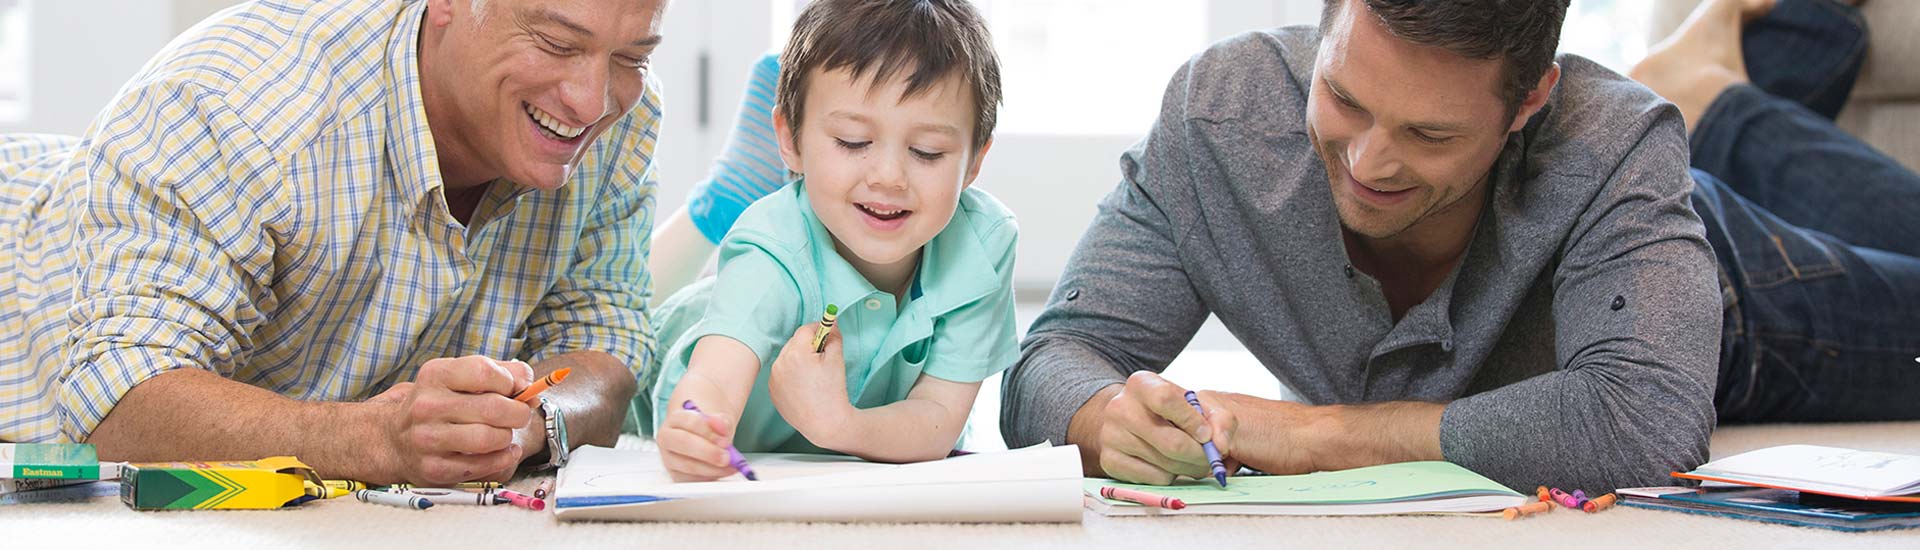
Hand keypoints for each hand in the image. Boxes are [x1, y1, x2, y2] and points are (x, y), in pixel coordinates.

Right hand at [373, 356, 534, 484]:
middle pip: (493, 408)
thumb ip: (503, 372)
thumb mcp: (463, 377)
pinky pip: (483, 465)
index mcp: (435, 375)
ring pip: (489, 438)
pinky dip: (503, 458)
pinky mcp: (433, 468)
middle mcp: (427, 406)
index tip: (514, 389)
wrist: (396, 439)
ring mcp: (427, 439)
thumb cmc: (442, 404)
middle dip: (518, 413)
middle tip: (519, 415)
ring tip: (503, 433)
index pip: (484, 372)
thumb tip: (530, 386)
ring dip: (507, 437)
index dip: (510, 381)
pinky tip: (503, 451)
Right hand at [656, 405, 740, 481]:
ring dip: (713, 468)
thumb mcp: (718, 420)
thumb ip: (722, 422)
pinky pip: (692, 479)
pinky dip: (711, 477)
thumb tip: (722, 425)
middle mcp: (667, 438)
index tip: (725, 440)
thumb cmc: (708, 429)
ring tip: (730, 466)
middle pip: (684, 443)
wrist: (704, 438)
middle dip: (709, 452)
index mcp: (675, 419)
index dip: (708, 431)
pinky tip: (722, 472)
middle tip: (727, 457)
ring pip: (688, 465)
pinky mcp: (676, 475)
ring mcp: (669, 458)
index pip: (689, 422)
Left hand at [766, 324, 852, 445]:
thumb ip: (833, 336)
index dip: (819, 329)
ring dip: (799, 359)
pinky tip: (805, 386)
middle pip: (795, 342)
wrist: (824, 423)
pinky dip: (791, 373)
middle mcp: (780, 363)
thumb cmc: (832, 392)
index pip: (805, 330)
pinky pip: (781, 372)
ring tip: (813, 376)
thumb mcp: (837, 359)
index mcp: (796, 353)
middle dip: (809, 345)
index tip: (828, 334)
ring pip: (787, 357)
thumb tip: (831, 323)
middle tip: (823, 357)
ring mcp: (774, 378)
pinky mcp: (772, 390)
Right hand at [1093, 371, 1237, 484]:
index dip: (1192, 421)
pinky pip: (1154, 479)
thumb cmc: (1171, 411)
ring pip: (1165, 464)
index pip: (1166, 400)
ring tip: (1192, 459)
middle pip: (1170, 442)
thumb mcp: (1197, 404)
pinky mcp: (1110, 461)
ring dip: (1188, 467)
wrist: (1133, 420)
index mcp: (1141, 384)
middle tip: (1211, 458)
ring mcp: (1111, 436)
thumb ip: (1220, 420)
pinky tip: (1170, 464)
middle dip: (1199, 455)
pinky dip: (1171, 476)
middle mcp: (1119, 407)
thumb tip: (1220, 447)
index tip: (1207, 435)